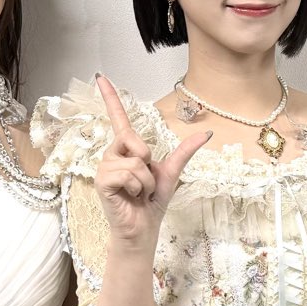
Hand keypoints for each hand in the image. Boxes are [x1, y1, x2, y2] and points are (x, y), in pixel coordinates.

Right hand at [93, 73, 206, 245]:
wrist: (144, 228)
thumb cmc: (152, 201)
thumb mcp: (171, 172)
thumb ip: (185, 151)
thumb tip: (206, 132)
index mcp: (126, 149)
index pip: (117, 118)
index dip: (110, 97)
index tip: (100, 76)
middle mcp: (112, 154)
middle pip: (131, 136)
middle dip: (146, 158)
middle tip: (145, 181)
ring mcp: (105, 166)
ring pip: (134, 159)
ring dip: (145, 179)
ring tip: (140, 192)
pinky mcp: (102, 180)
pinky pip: (128, 173)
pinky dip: (138, 187)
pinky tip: (132, 196)